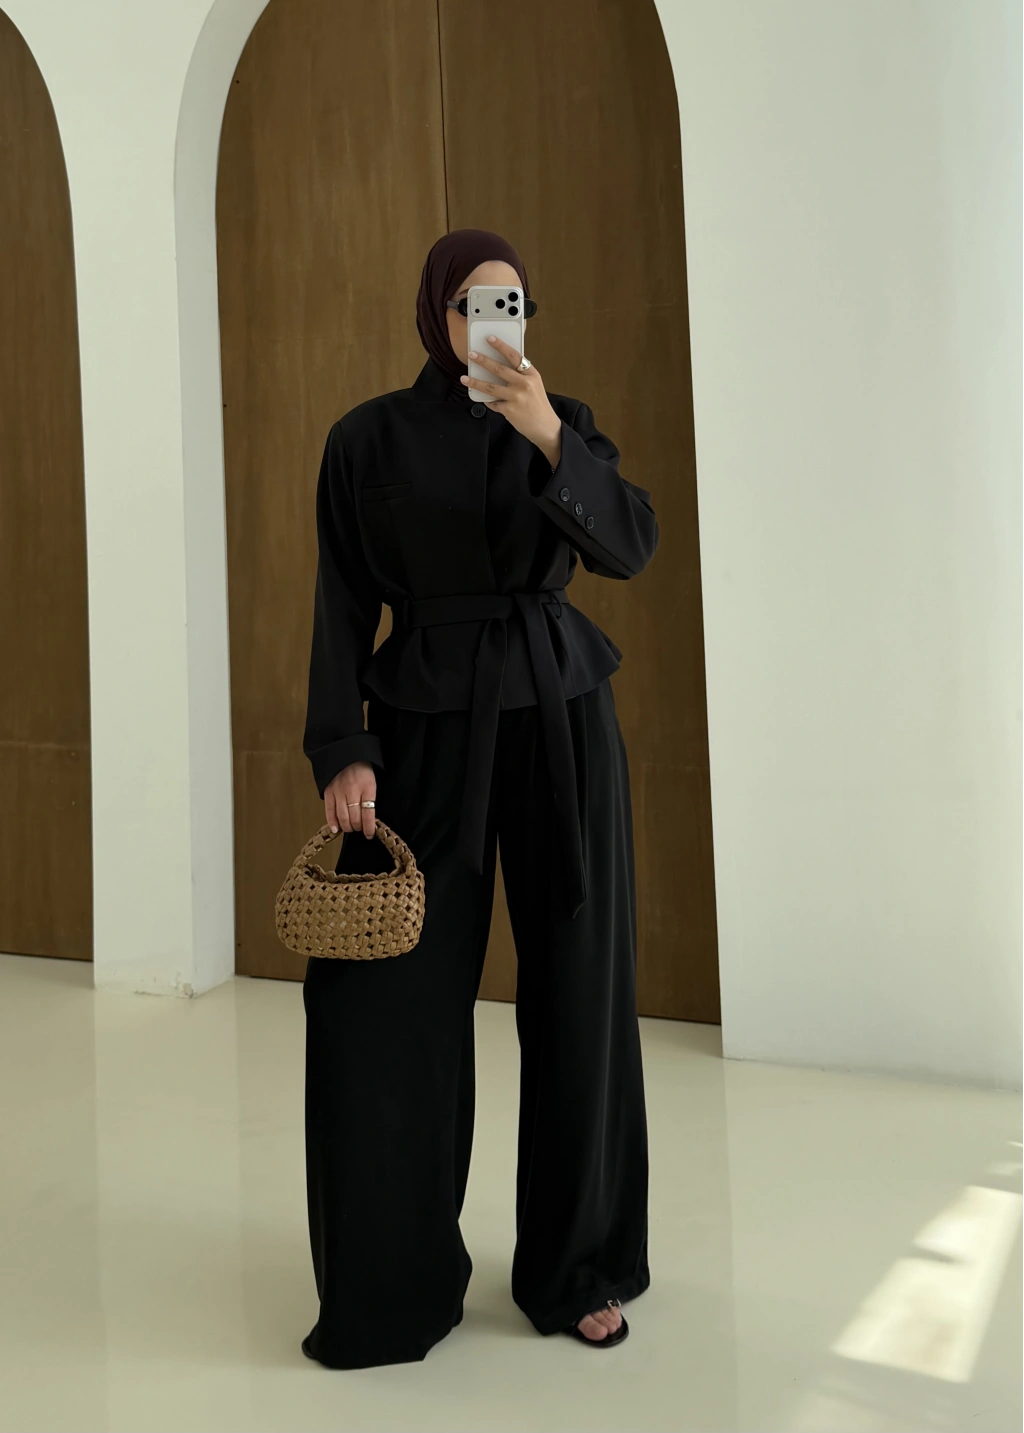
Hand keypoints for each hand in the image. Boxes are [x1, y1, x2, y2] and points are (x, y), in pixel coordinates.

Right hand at [325, 761, 376, 838]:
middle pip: (355, 818)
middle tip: (359, 829)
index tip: (370, 834)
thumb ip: (370, 798)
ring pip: (342, 817)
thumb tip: (368, 818)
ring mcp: (339, 792)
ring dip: (347, 827)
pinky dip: (332, 822)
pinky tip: (336, 829)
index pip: (369, 814)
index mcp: (367, 788)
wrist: (347, 753)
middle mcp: (353, 791)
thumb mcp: (372, 781)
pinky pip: (329, 811)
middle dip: (358, 827)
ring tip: (350, 828)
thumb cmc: (362, 768)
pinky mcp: (328, 791)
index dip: (369, 828)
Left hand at [461, 336, 561, 467]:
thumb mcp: (535, 385)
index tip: (490, 339)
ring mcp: (516, 398)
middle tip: (471, 355)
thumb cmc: (538, 405)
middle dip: (483, 361)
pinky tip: (484, 399)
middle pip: (499, 369)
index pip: (514, 356)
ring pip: (490, 387)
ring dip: (475, 382)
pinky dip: (488, 401)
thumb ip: (521, 375)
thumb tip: (500, 367)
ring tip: (464, 378)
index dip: (501, 346)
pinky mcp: (509, 410)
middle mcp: (524, 384)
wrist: (545, 427)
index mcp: (531, 374)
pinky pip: (493, 403)